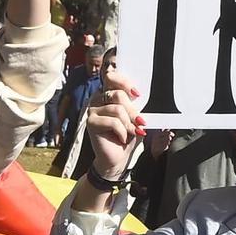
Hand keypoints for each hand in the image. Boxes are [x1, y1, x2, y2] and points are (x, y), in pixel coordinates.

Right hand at [83, 66, 141, 185]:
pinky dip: (122, 131)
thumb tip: (144, 95)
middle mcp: (98, 98)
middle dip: (133, 111)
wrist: (119, 157)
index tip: (138, 94)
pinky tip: (122, 138)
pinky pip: (112, 122)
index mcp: (109, 93)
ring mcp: (92, 110)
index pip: (112, 77)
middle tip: (140, 123)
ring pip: (117, 109)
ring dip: (129, 124)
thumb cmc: (128, 135)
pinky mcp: (90, 122)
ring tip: (131, 132)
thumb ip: (138, 105)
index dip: (125, 82)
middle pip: (118, 95)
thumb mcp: (137, 117)